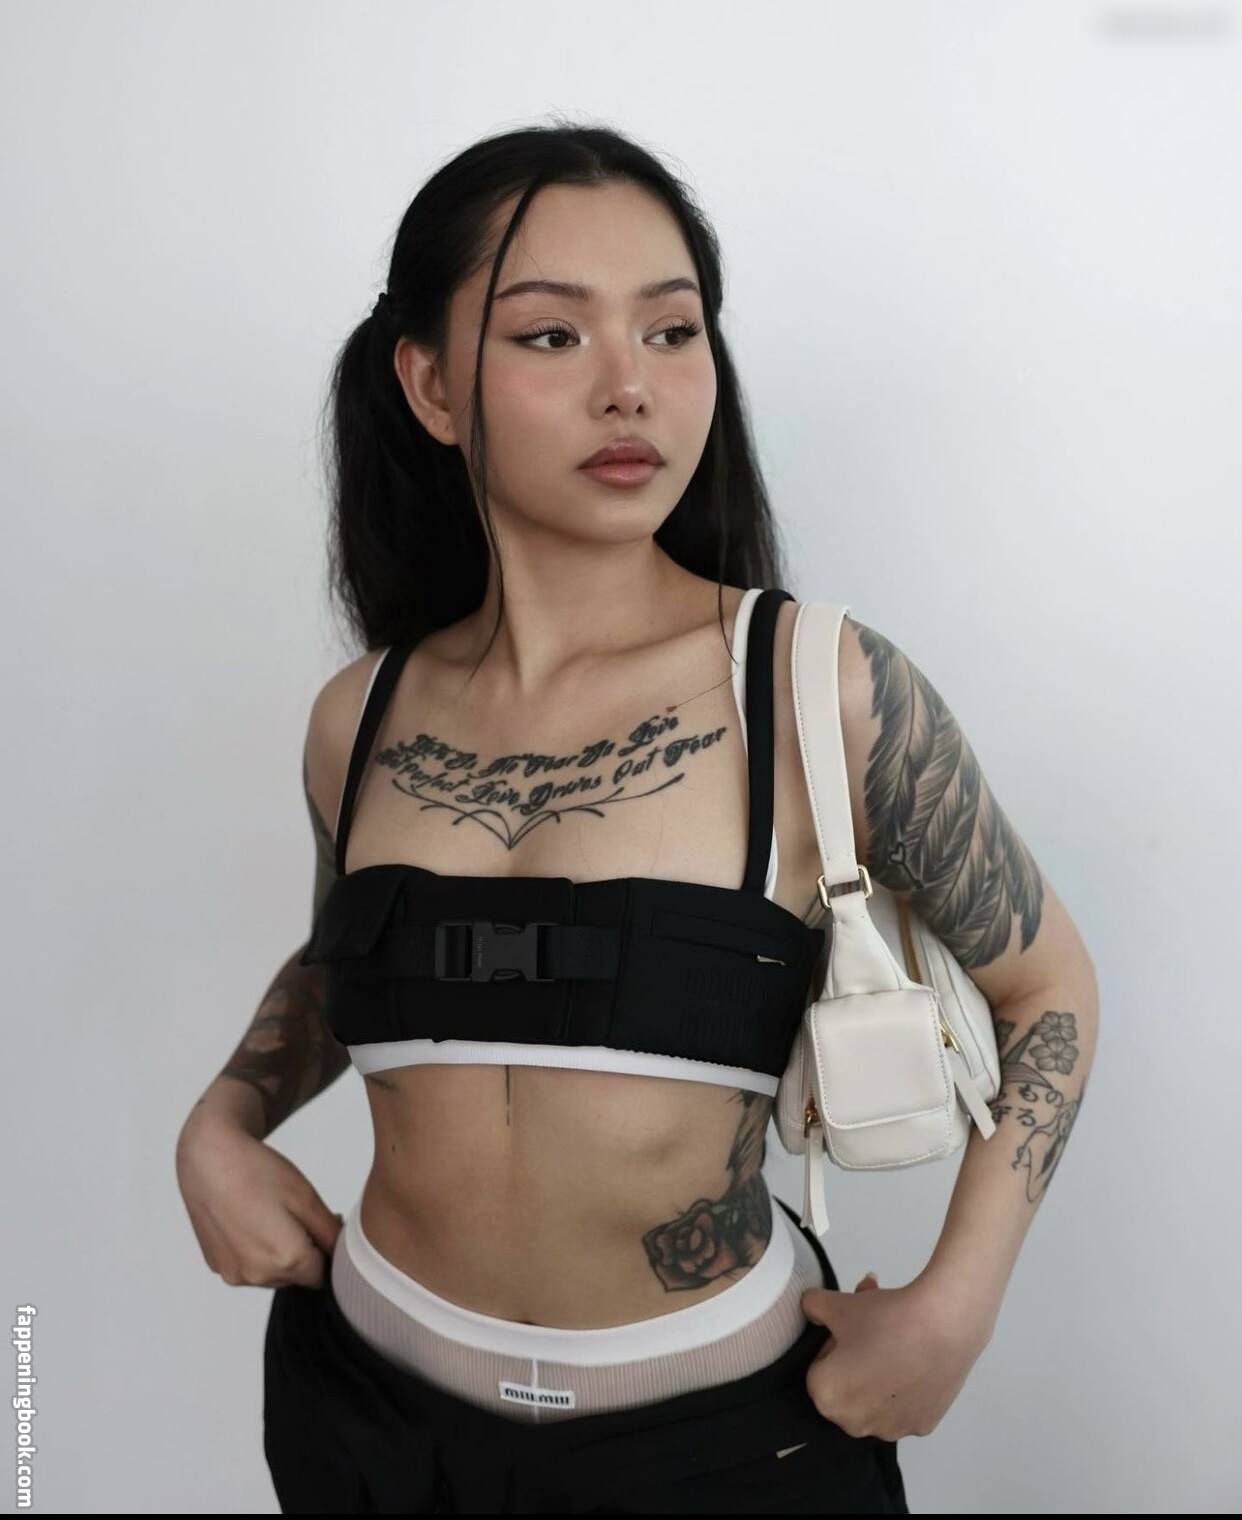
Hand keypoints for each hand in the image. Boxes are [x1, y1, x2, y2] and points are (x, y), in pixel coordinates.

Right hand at [175, 1108, 342, 1288]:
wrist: (208, 1158)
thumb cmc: (257, 1172)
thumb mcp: (307, 1197)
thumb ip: (330, 1234)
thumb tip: (341, 1254)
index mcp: (285, 1260)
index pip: (322, 1274)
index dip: (326, 1249)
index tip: (319, 1224)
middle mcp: (257, 1275)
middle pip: (296, 1276)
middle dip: (302, 1251)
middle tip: (293, 1213)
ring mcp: (234, 1273)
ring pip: (272, 1274)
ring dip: (278, 1253)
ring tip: (268, 1214)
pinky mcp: (217, 1266)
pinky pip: (248, 1267)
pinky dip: (254, 1251)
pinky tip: (249, 1220)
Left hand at [800, 1270, 990, 1440]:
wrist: (943, 1325)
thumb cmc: (884, 1319)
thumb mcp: (837, 1303)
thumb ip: (812, 1305)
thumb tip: (810, 1309)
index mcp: (827, 1399)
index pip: (819, 1369)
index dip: (833, 1345)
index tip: (851, 1329)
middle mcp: (855, 1425)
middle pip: (846, 1385)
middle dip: (854, 1358)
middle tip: (872, 1329)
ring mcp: (891, 1429)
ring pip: (874, 1397)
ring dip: (877, 1371)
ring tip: (896, 1338)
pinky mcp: (922, 1426)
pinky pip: (902, 1405)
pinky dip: (905, 1384)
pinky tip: (915, 1358)